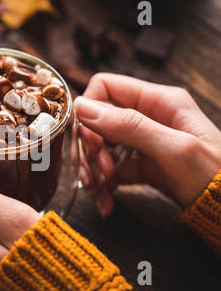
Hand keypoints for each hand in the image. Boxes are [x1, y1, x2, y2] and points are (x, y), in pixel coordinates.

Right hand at [75, 73, 220, 218]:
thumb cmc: (216, 178)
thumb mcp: (174, 150)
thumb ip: (129, 126)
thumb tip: (83, 106)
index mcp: (159, 101)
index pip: (105, 88)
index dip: (89, 113)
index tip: (91, 142)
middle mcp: (147, 117)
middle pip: (97, 121)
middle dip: (90, 148)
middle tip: (96, 172)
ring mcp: (142, 142)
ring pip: (100, 147)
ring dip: (92, 170)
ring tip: (98, 191)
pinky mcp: (140, 166)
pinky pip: (110, 170)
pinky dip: (103, 186)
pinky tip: (105, 202)